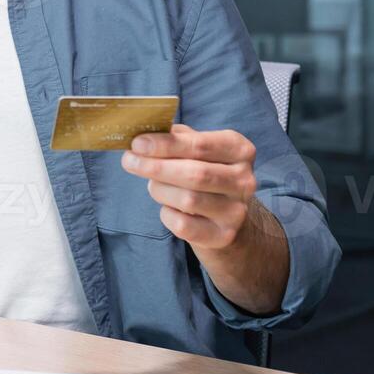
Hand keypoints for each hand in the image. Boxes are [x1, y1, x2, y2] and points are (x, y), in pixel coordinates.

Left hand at [120, 123, 258, 250]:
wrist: (228, 218)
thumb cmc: (205, 174)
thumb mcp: (198, 151)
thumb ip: (176, 139)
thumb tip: (144, 136)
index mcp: (239, 150)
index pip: (200, 145)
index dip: (165, 144)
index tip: (138, 144)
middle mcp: (244, 180)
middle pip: (194, 173)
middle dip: (156, 167)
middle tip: (129, 161)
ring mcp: (236, 211)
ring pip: (188, 199)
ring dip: (160, 190)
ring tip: (153, 186)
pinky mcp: (223, 236)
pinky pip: (183, 225)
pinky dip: (167, 214)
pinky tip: (168, 208)